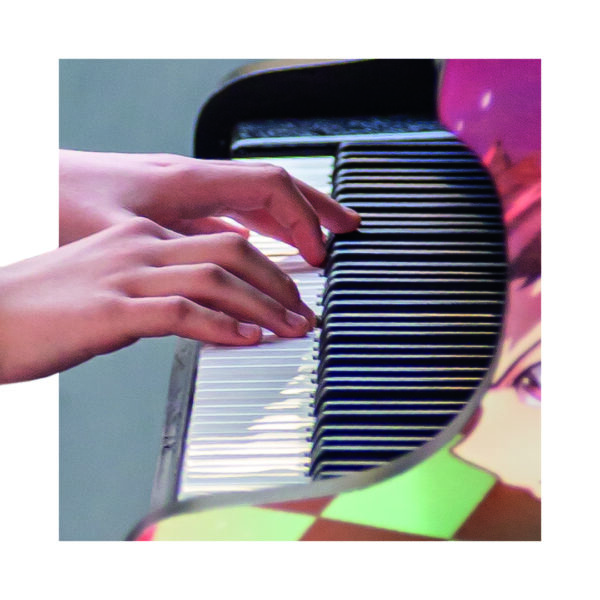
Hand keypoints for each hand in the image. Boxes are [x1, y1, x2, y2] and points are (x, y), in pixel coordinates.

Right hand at [0, 218, 315, 383]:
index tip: (289, 296)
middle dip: (279, 284)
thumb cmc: (46, 307)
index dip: (268, 268)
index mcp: (142, 236)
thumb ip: (156, 289)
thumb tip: (198, 310)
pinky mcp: (111, 309)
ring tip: (290, 330)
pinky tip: (245, 341)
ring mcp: (127, 274)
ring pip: (217, 279)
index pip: (224, 240)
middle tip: (303, 313)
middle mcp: (140, 245)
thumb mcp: (111, 284)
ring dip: (263, 307)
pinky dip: (222, 327)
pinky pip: (182, 312)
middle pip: (233, 252)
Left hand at [59, 150, 360, 265]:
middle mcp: (194, 181)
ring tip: (317, 241)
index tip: (318, 254)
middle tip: (347, 229)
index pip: (269, 187)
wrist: (32, 182)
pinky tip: (261, 248)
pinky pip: (231, 214)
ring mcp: (187, 192)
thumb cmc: (62, 200)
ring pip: (254, 200)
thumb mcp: (121, 235)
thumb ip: (176, 256)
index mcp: (188, 181)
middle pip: (273, 186)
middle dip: (315, 207)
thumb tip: (221, 285)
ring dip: (290, 220)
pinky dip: (257, 230)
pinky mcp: (175, 206)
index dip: (303, 218)